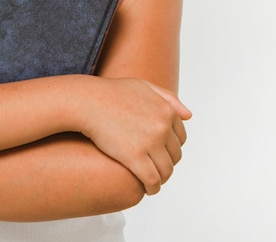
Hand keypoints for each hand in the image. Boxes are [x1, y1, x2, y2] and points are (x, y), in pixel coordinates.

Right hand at [78, 77, 191, 194]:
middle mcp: (162, 126)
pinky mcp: (134, 158)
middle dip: (166, 162)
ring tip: (152, 179)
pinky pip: (152, 180)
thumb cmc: (111, 92)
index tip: (160, 152)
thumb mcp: (143, 86)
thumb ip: (168, 98)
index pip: (180, 138)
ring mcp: (150, 142)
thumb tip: (189, 115)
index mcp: (166, 110)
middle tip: (154, 166)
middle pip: (174, 155)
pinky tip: (147, 188)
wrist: (86, 101)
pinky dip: (152, 188)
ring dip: (161, 178)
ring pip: (166, 171)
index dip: (170, 147)